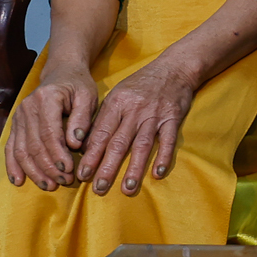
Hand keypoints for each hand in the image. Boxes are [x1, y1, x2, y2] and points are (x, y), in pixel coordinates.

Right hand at [4, 63, 98, 191]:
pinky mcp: (15, 125)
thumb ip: (82, 118)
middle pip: (34, 145)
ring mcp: (18, 117)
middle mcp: (27, 108)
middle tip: (64, 181)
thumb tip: (75, 143)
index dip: (58, 154)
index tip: (69, 170)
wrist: (61, 72)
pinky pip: (11, 148)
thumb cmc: (78, 85)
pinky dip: (14, 165)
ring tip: (49, 185)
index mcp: (46, 99)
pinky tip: (19, 180)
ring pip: (22, 150)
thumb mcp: (88, 96)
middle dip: (48, 167)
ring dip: (34, 171)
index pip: (50, 133)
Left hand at [75, 54, 199, 195]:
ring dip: (134, 168)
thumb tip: (86, 146)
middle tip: (99, 189)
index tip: (82, 175)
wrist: (175, 67)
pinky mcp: (173, 118)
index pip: (100, 134)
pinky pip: (168, 140)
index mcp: (116, 104)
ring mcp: (154, 115)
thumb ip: (103, 119)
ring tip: (127, 188)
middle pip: (118, 143)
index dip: (90, 156)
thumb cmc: (141, 84)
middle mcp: (134, 110)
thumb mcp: (117, 95)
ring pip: (142, 145)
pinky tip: (158, 174)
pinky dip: (164, 157)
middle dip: (107, 167)